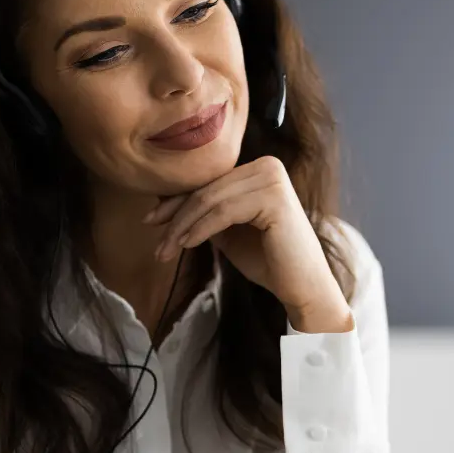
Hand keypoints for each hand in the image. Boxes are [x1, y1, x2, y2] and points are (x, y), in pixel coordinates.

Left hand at [144, 156, 351, 332]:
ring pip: (211, 200)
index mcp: (259, 168)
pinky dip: (199, 229)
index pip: (209, 182)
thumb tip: (163, 204)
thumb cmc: (268, 260)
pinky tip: (185, 245)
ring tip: (165, 250)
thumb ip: (205, 214)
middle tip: (156, 242)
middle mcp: (268, 166)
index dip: (177, 202)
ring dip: (183, 226)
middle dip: (176, 217)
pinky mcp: (273, 198)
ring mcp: (272, 179)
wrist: (301, 287)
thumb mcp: (228, 231)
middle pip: (207, 190)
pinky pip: (223, 212)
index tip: (151, 221)